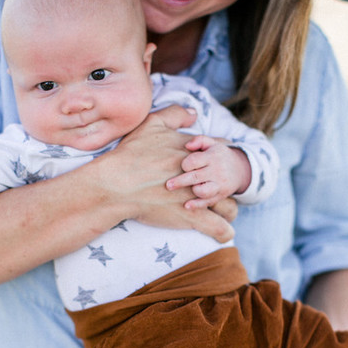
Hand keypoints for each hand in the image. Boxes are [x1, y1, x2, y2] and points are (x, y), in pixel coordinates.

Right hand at [104, 107, 235, 242]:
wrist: (118, 183)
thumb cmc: (131, 155)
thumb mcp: (152, 124)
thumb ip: (176, 115)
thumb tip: (194, 114)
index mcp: (196, 154)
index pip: (221, 155)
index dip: (218, 162)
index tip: (212, 169)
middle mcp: (202, 175)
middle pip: (228, 183)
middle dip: (224, 188)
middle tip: (217, 193)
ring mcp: (199, 197)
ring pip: (229, 206)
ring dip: (227, 210)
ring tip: (221, 213)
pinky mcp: (193, 217)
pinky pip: (220, 228)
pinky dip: (224, 232)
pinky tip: (223, 233)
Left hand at [166, 136, 250, 208]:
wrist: (240, 170)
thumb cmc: (219, 155)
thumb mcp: (212, 143)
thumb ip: (199, 140)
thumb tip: (187, 146)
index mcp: (213, 157)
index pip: (194, 161)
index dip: (185, 164)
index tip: (184, 166)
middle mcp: (217, 171)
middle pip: (195, 177)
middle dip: (180, 181)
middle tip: (168, 185)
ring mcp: (219, 185)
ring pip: (203, 191)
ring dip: (193, 191)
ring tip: (187, 190)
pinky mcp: (220, 196)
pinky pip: (208, 202)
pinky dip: (197, 205)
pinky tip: (187, 205)